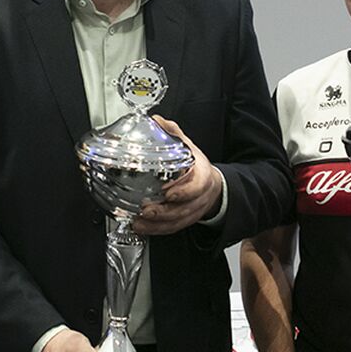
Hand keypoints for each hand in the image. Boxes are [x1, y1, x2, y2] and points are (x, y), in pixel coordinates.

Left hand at [133, 116, 223, 235]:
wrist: (212, 186)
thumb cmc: (197, 167)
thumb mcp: (189, 146)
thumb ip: (173, 133)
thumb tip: (156, 120)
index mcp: (202, 177)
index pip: (197, 187)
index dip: (184, 192)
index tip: (170, 193)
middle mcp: (198, 197)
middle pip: (183, 209)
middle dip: (164, 212)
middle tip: (146, 210)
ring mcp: (192, 210)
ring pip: (176, 222)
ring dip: (157, 225)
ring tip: (138, 222)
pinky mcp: (184, 220)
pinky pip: (171, 228)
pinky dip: (156, 231)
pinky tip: (141, 227)